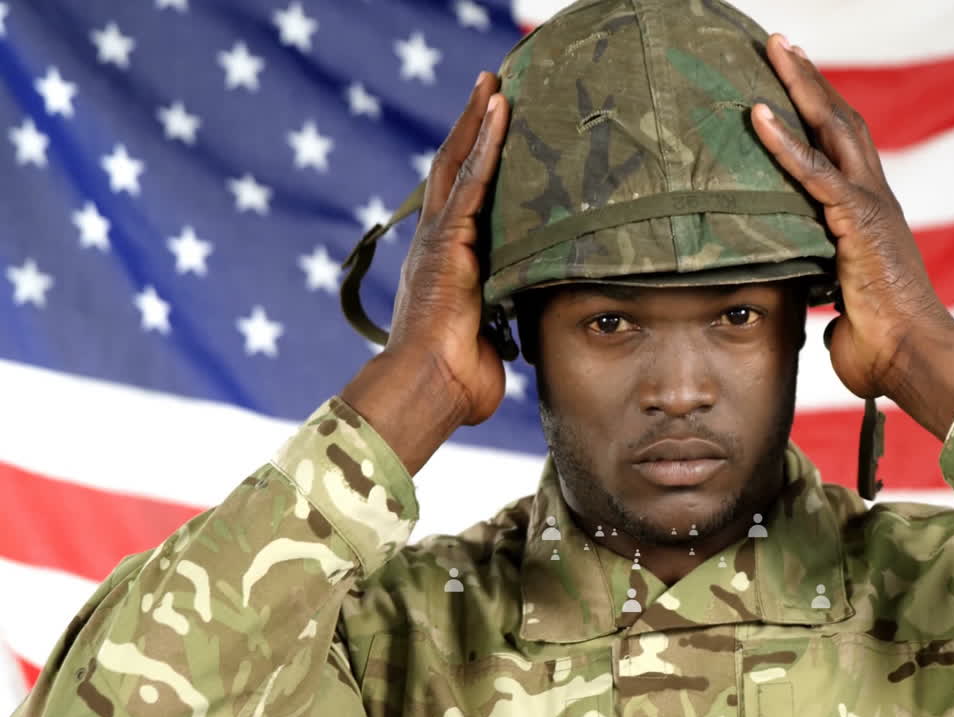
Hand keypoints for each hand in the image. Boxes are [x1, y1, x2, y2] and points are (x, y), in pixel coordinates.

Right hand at [341, 72, 509, 469]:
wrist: (427, 389)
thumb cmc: (455, 380)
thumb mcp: (487, 341)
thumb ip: (500, 325)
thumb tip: (519, 336)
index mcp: (445, 263)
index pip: (462, 200)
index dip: (476, 164)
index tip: (492, 132)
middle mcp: (437, 243)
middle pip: (453, 170)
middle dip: (472, 127)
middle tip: (492, 87)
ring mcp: (439, 240)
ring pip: (460, 165)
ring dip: (479, 122)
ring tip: (496, 83)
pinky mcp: (448, 241)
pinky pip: (471, 182)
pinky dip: (486, 144)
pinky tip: (498, 111)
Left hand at [751, 35, 953, 436]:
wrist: (914, 359)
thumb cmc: (884, 346)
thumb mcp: (846, 313)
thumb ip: (831, 298)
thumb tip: (821, 312)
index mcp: (870, 216)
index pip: (842, 151)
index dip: (818, 115)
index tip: (793, 84)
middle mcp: (874, 200)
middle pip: (840, 123)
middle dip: (809, 81)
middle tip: (780, 45)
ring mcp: (870, 206)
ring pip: (832, 130)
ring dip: (800, 86)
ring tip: (773, 48)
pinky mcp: (859, 221)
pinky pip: (815, 173)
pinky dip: (784, 143)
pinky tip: (759, 114)